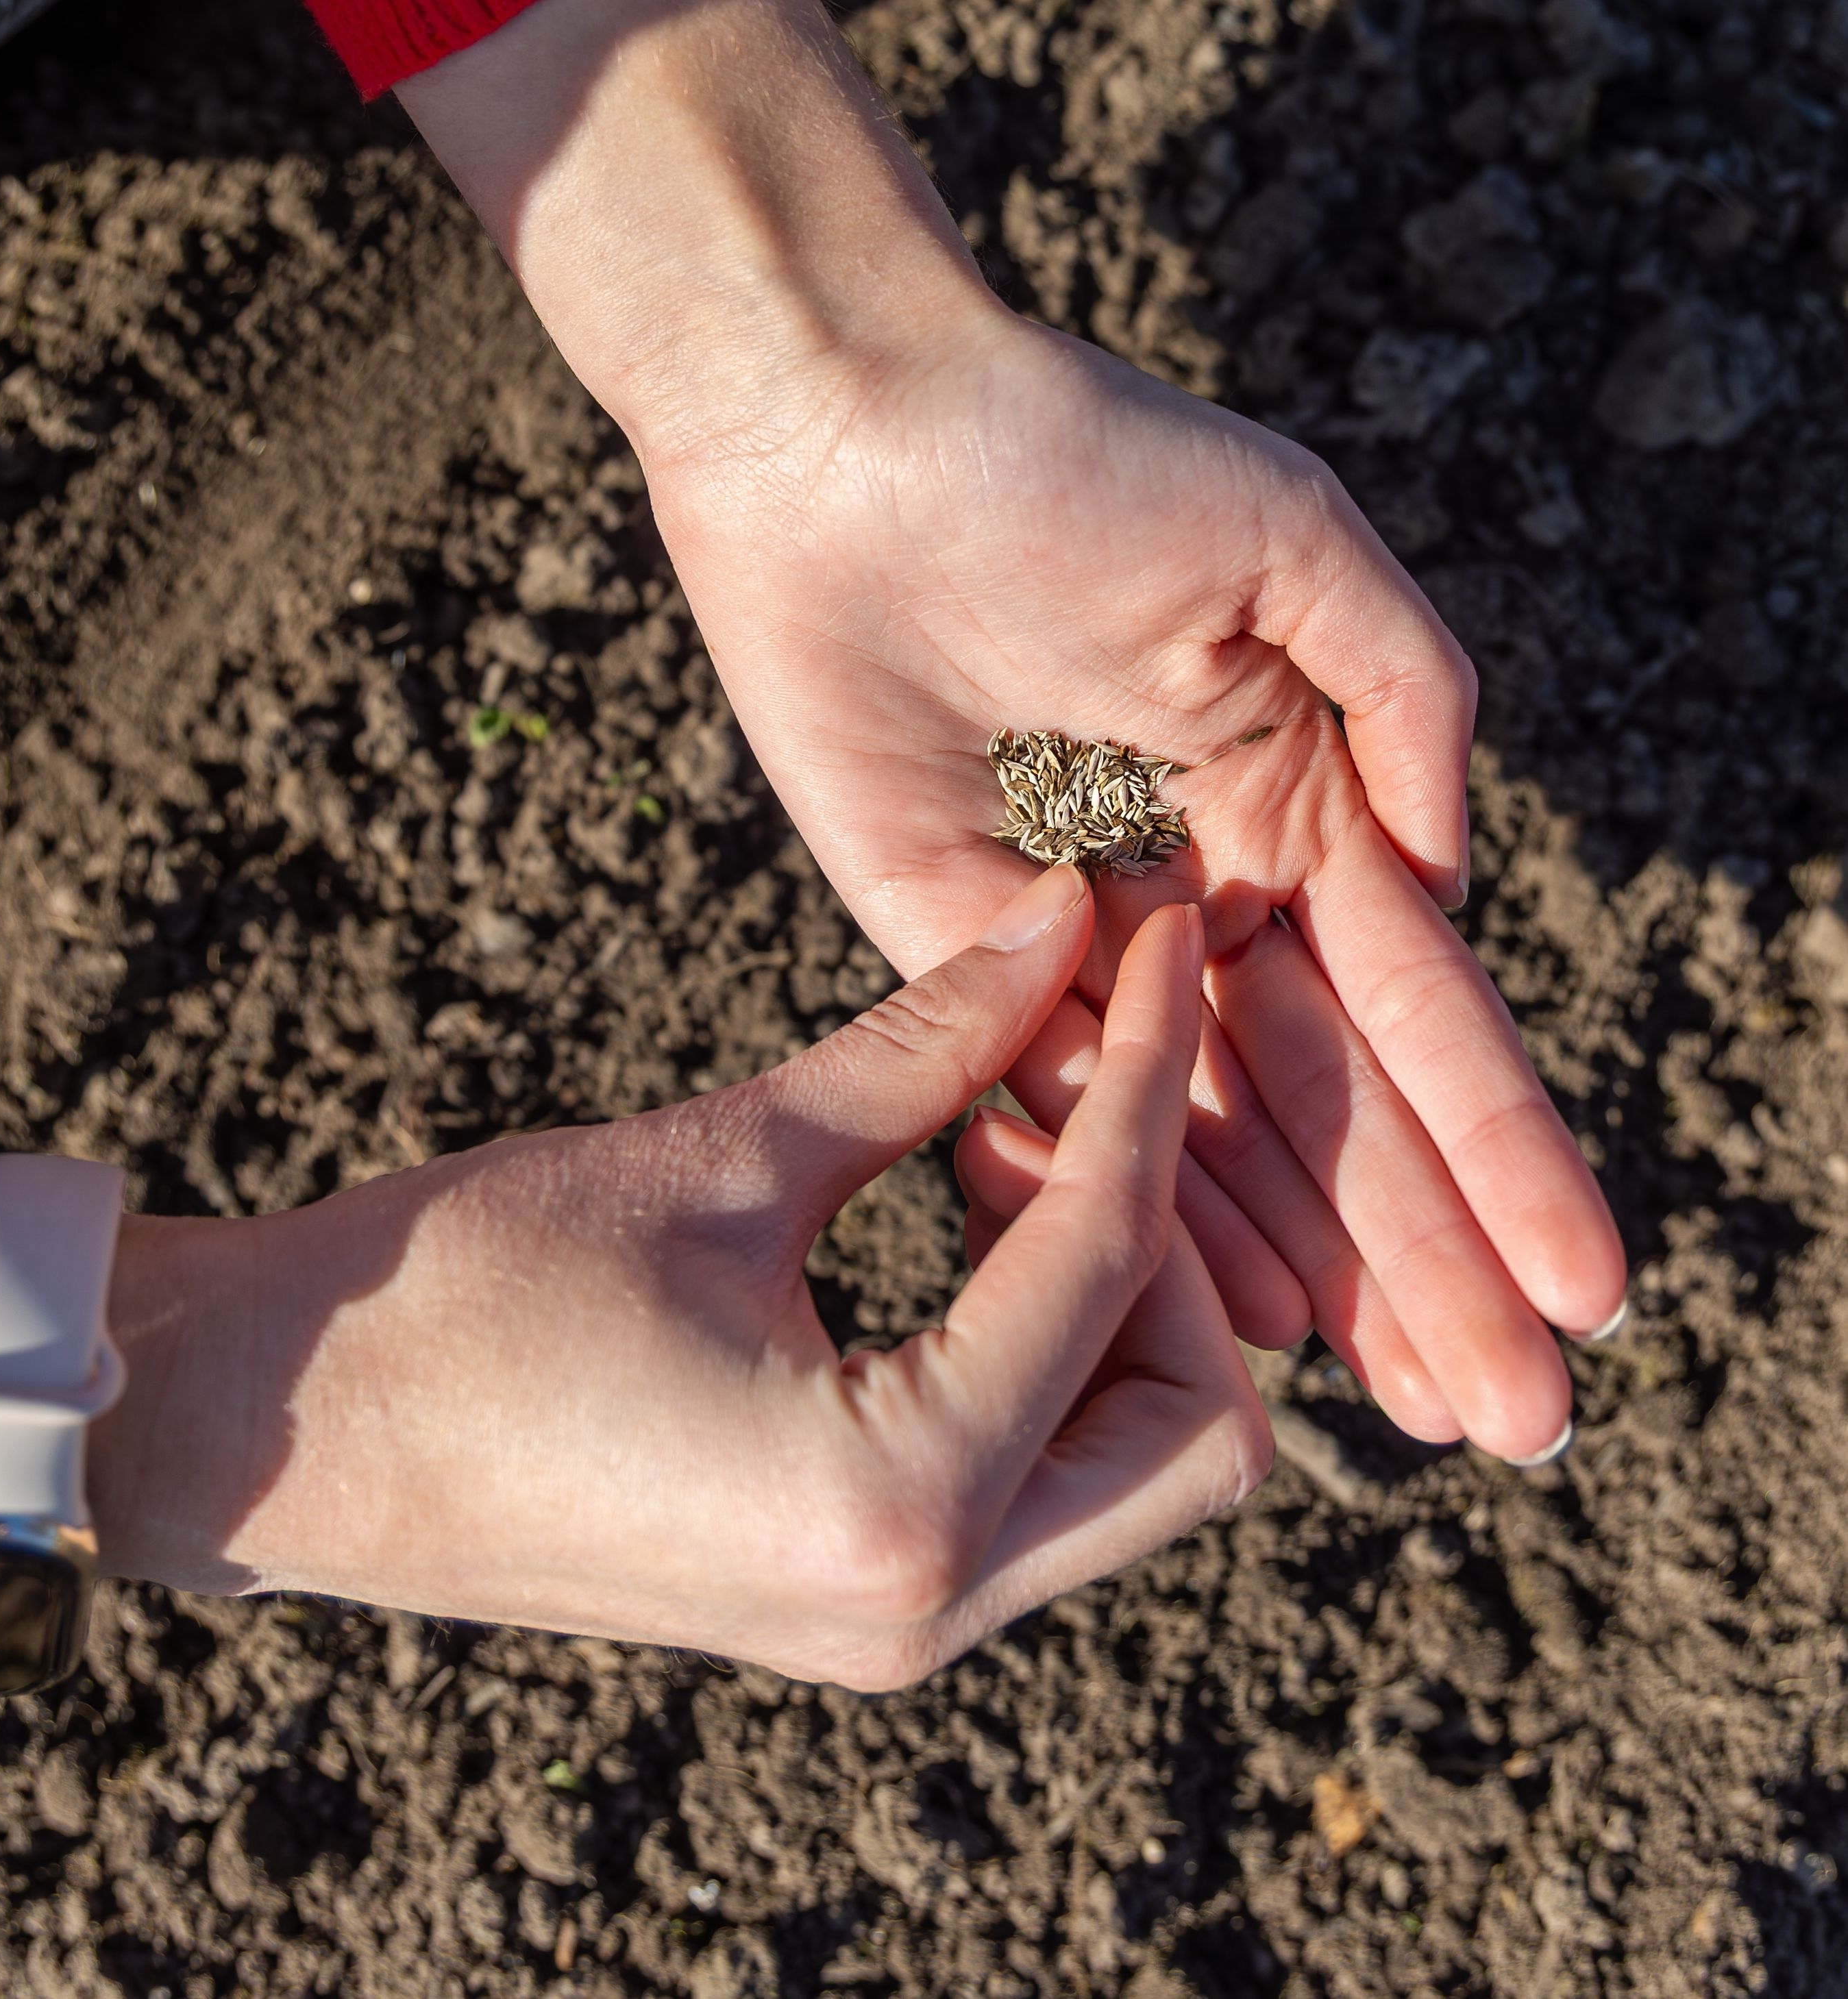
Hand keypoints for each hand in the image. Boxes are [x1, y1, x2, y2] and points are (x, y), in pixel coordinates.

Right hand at [90, 872, 1267, 1687]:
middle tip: (1042, 1088)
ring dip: (1105, 1291)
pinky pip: (1037, 1473)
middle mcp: (926, 1605)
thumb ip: (923, 1047)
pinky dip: (1039, 1342)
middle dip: (1165, 1237)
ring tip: (979, 1138)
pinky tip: (947, 1215)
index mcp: (896, 1503)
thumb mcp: (721, 1157)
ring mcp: (894, 1622)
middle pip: (1194, 1424)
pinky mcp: (859, 1594)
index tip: (1154, 938)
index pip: (1108, 1260)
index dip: (1147, 1070)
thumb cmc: (467, 1289)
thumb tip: (1058, 919)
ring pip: (1132, 1461)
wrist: (290, 1427)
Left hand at [400, 0, 1626, 1463]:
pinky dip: (1142, 1212)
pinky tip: (1224, 1321)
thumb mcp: (1296, 546)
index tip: (1584, 1292)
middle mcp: (1214, 898)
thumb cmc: (1077, 457)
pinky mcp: (961, 958)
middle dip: (1430, 1261)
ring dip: (1316, 1275)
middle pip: (1337, 1113)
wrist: (849, 441)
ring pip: (1219, 1142)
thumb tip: (1456, 883)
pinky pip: (1064, 1111)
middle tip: (1517, 1421)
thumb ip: (1412, 704)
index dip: (1504, 1157)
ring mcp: (1093, 945)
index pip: (1424, 1018)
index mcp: (1308, 810)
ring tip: (1407, 1410)